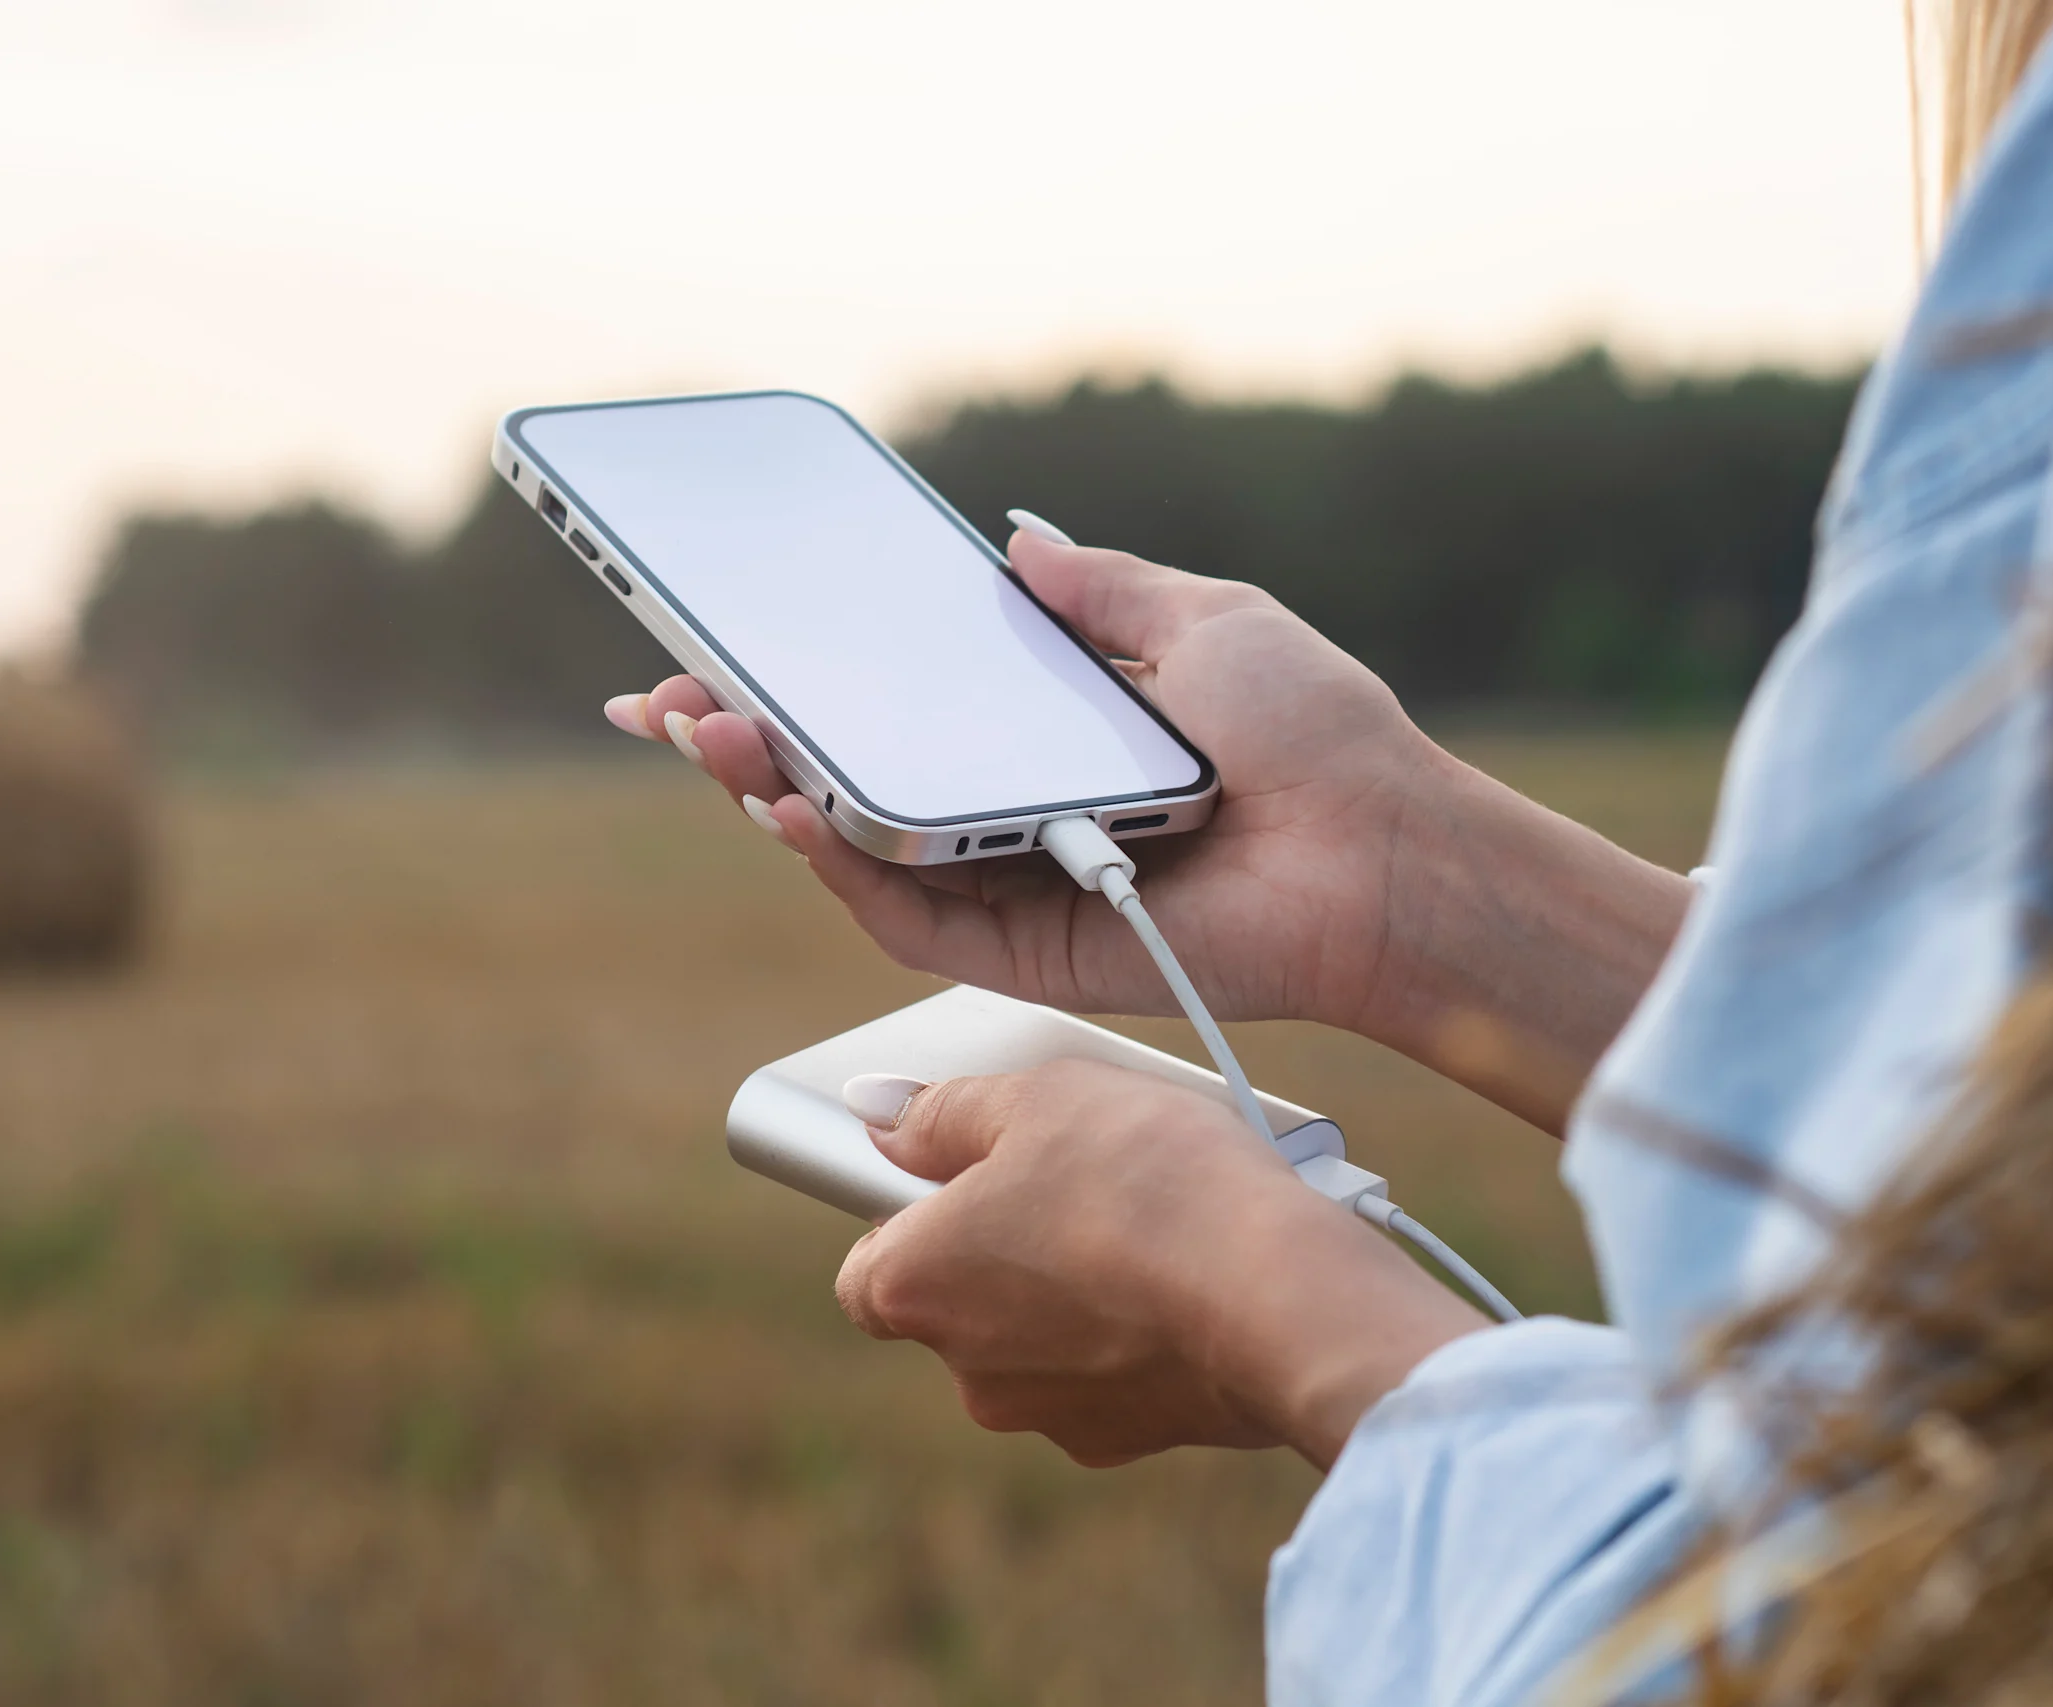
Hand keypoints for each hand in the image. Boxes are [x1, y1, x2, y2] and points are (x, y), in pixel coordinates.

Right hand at [613, 529, 1691, 1130]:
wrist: (1383, 848)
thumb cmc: (1317, 733)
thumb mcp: (1200, 618)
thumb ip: (1099, 590)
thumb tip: (1015, 545)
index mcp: (1042, 733)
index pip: (887, 705)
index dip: (792, 677)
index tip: (708, 641)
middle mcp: (1008, 812)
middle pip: (844, 780)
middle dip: (742, 737)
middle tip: (669, 697)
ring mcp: (1009, 885)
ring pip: (853, 851)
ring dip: (767, 791)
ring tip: (714, 736)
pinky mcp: (1025, 953)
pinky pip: (905, 919)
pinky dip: (838, 866)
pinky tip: (796, 807)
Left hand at [832, 1060, 1481, 1468]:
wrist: (1281, 1299)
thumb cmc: (1148, 1183)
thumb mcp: (1039, 1098)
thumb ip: (948, 1111)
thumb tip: (886, 1114)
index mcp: (910, 1286)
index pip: (870, 1258)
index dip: (917, 1207)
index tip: (973, 1168)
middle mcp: (964, 1369)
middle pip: (963, 1295)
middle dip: (1012, 1242)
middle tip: (1080, 1175)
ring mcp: (1047, 1414)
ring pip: (1044, 1335)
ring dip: (1080, 1284)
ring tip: (1154, 1216)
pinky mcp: (1128, 1439)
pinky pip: (1115, 1369)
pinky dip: (1139, 1328)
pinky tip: (1192, 1275)